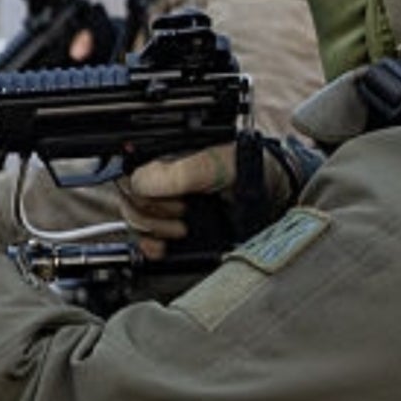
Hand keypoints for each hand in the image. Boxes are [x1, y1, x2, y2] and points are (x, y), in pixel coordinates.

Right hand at [121, 143, 241, 257]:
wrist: (273, 195)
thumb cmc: (248, 168)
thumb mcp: (217, 165)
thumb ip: (181, 172)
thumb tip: (144, 182)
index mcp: (163, 152)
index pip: (128, 171)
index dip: (143, 190)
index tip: (173, 200)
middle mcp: (158, 175)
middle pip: (127, 197)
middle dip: (150, 211)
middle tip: (181, 213)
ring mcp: (161, 202)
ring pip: (131, 219)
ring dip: (152, 229)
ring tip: (182, 229)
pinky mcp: (166, 226)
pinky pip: (139, 238)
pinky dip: (147, 246)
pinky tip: (162, 248)